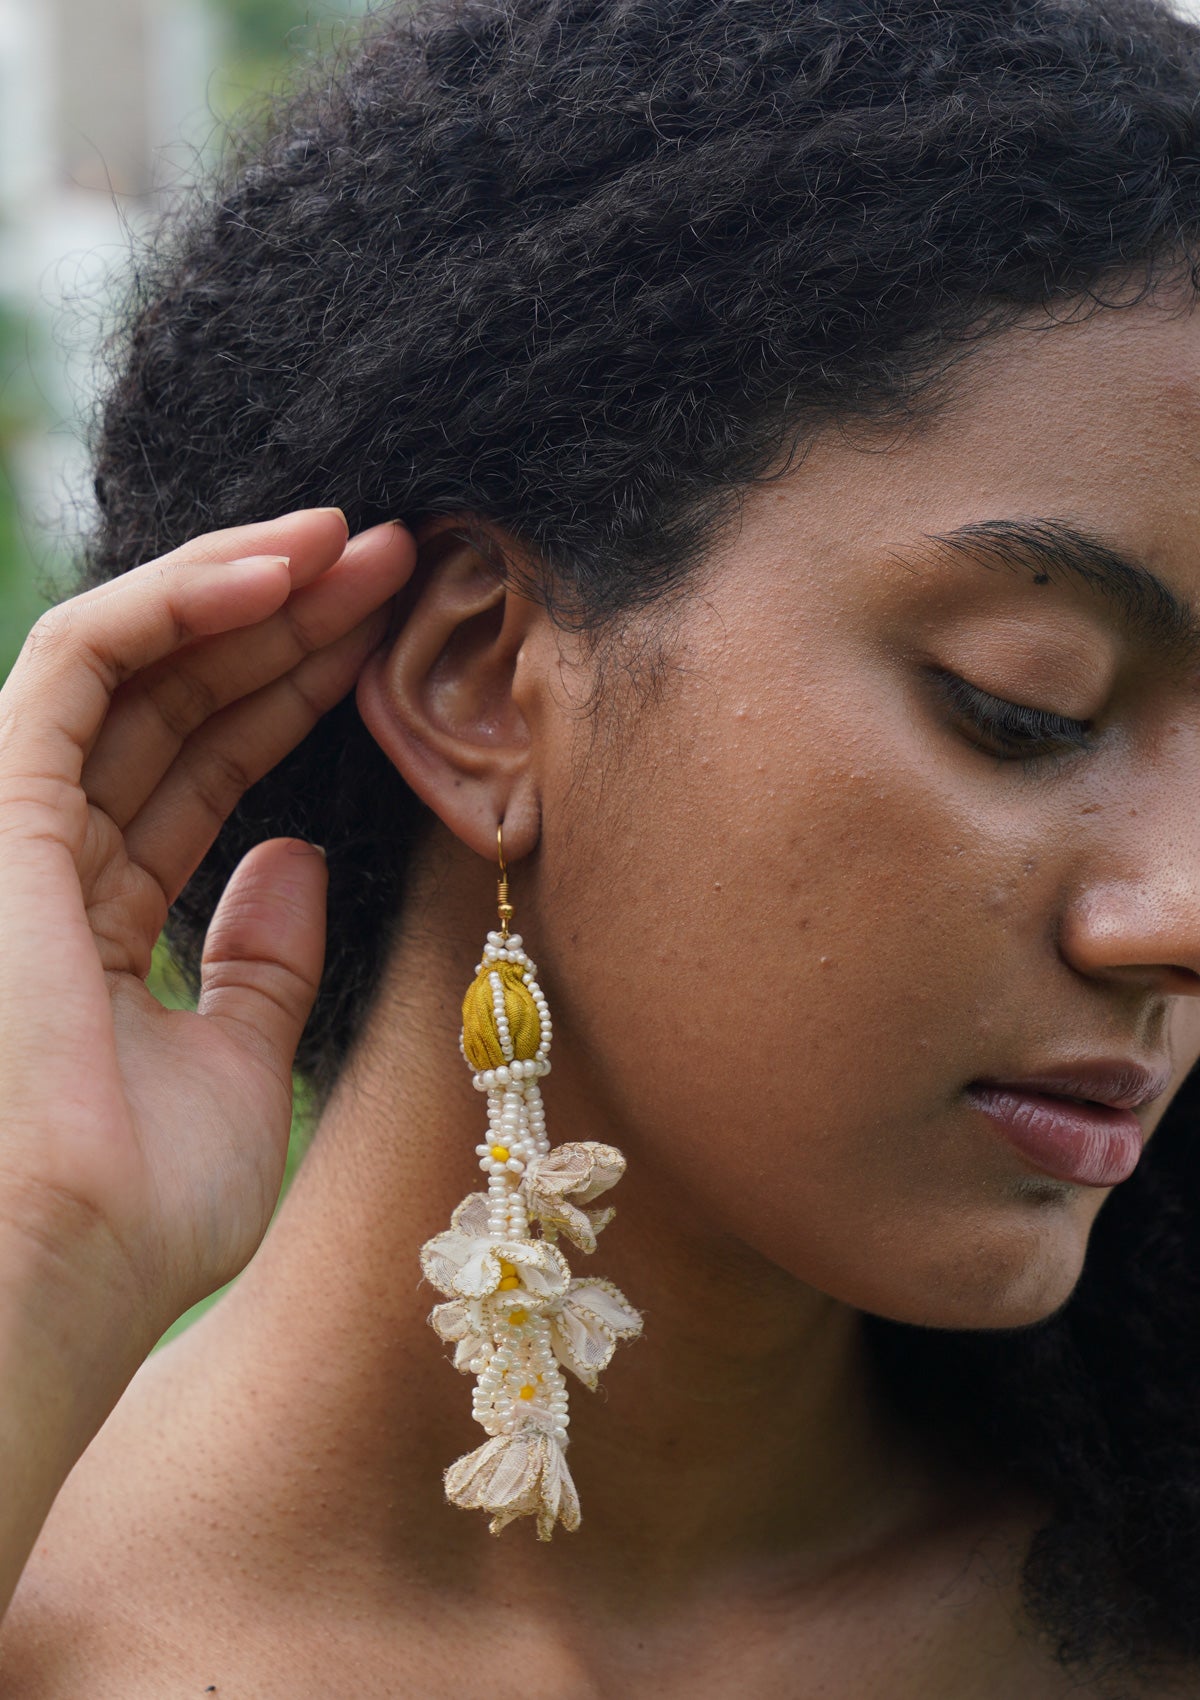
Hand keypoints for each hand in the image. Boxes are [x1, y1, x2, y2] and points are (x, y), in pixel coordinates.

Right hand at [0, 508, 413, 1343]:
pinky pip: (77, 668)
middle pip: (182, 705)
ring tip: (356, 540)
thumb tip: (296, 855)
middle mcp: (53, 865)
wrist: (57, 1284)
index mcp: (100, 926)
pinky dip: (171, 603)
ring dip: (243, 588)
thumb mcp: (242, 1073)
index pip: (206, 772)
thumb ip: (261, 962)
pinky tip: (277, 570)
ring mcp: (18, 836)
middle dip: (290, 624)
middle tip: (398, 556)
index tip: (395, 640)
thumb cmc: (138, 1216)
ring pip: (133, 665)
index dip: (298, 695)